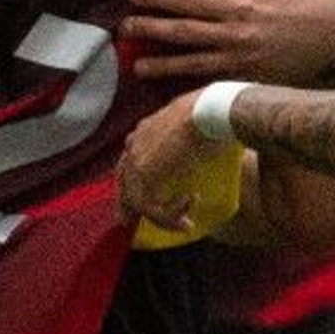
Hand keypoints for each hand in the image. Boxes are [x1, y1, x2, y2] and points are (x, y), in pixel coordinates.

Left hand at [115, 91, 227, 234]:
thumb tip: (201, 150)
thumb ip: (187, 143)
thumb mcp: (194, 130)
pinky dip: (169, 217)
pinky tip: (188, 212)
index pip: (129, 163)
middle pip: (123, 182)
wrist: (209, 110)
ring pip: (137, 200)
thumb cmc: (211, 116)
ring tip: (186, 223)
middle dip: (127, 205)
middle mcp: (134, 144)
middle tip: (128, 221)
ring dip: (163, 218)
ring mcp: (136, 158)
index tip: (135, 198)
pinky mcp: (143, 173)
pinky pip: (149, 207)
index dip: (131, 183)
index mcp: (144, 131)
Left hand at [120, 0, 334, 84]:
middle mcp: (236, 36)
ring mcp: (243, 63)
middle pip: (183, 34)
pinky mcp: (253, 80)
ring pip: (194, 65)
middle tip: (124, 29)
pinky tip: (174, 87)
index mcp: (239, 5)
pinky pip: (216, 83)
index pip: (188, 1)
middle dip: (150, 30)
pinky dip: (193, 85)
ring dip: (163, 66)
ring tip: (138, 67)